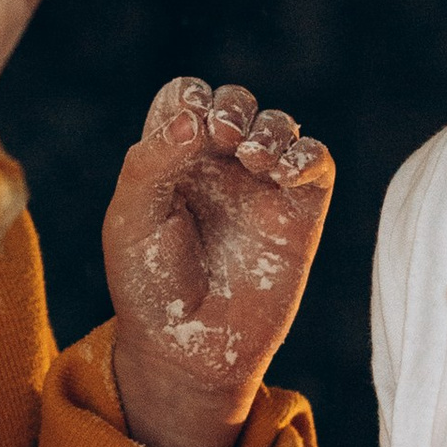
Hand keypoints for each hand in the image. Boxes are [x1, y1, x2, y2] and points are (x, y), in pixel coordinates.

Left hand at [105, 80, 332, 446]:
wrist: (190, 350)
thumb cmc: (151, 288)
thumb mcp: (131, 221)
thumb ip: (152, 162)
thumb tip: (195, 119)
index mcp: (171, 161)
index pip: (186, 99)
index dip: (190, 96)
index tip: (188, 123)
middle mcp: (217, 167)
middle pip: (234, 103)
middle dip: (231, 104)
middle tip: (222, 134)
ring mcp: (260, 187)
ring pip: (278, 125)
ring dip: (269, 126)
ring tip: (252, 156)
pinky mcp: (299, 212)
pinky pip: (315, 162)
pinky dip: (305, 154)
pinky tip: (281, 172)